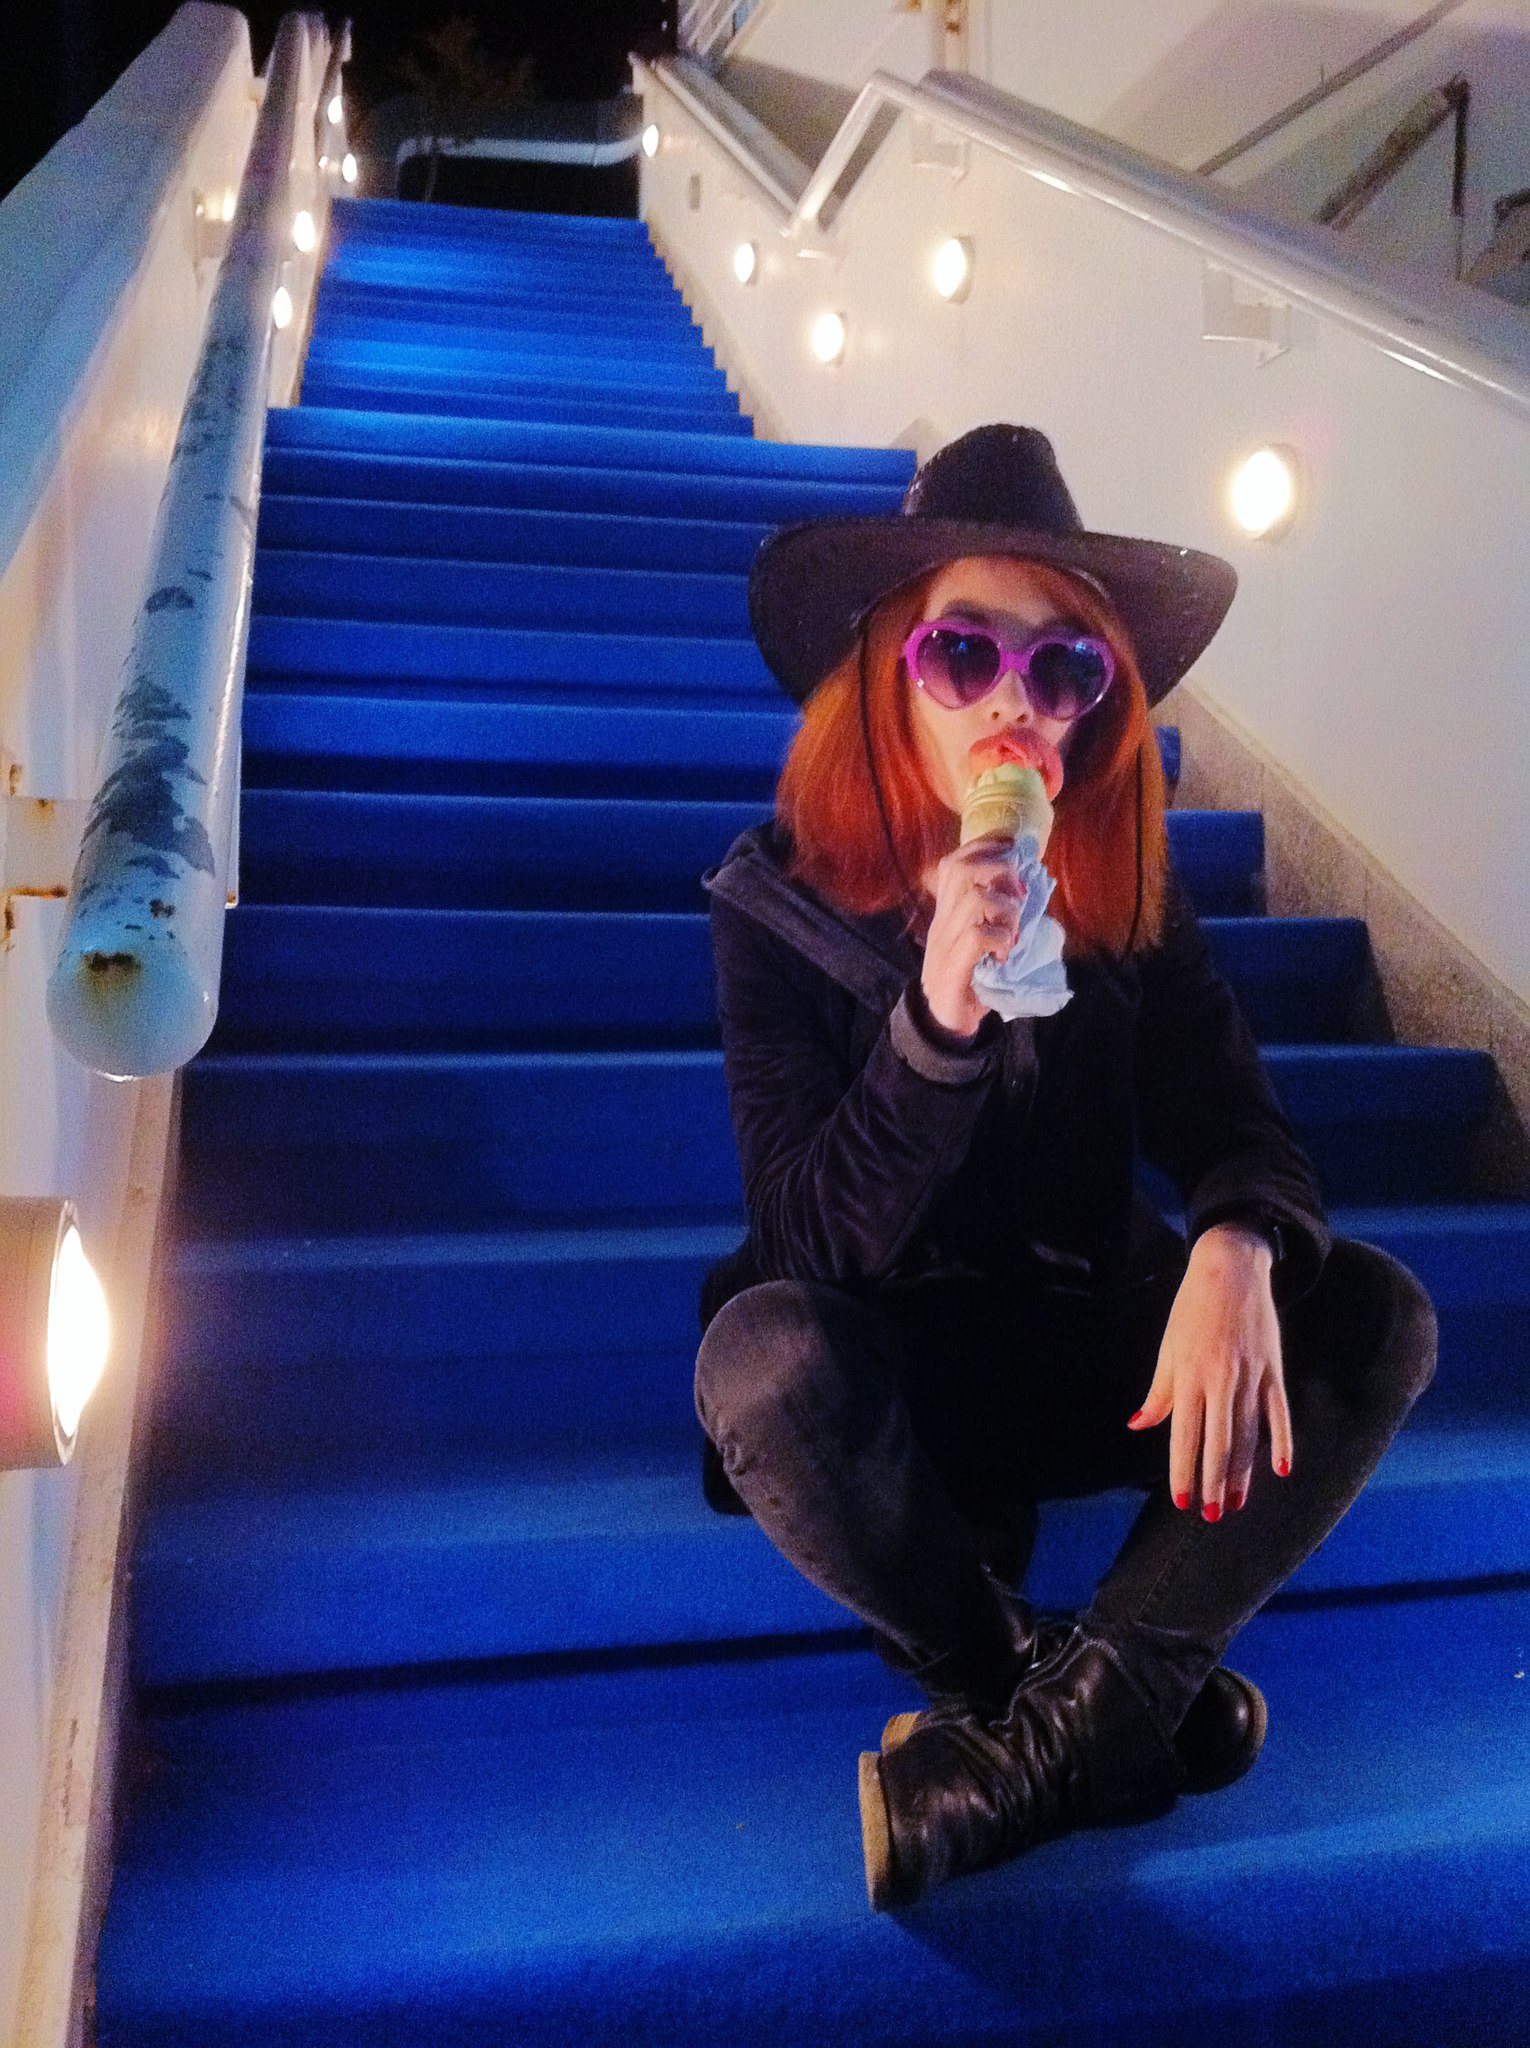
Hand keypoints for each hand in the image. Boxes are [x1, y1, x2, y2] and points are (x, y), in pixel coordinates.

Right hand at [920, 839, 1025, 1036]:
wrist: (943, 1021)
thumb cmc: (969, 978)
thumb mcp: (978, 941)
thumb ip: (993, 916)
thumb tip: (1024, 891)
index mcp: (945, 912)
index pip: (952, 864)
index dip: (982, 847)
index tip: (1010, 847)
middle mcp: (941, 922)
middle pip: (961, 872)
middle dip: (998, 871)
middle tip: (1018, 894)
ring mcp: (944, 944)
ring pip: (975, 900)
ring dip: (1005, 911)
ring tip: (1013, 932)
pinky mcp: (953, 968)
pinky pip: (977, 937)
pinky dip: (1000, 940)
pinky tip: (1005, 954)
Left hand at [1125, 1223, 1292, 1516]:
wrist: (1230, 1269)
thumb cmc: (1191, 1311)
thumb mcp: (1168, 1349)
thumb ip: (1158, 1393)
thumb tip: (1138, 1425)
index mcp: (1189, 1377)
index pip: (1185, 1435)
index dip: (1183, 1470)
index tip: (1183, 1500)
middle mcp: (1220, 1380)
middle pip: (1219, 1442)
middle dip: (1215, 1482)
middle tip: (1213, 1515)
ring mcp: (1251, 1375)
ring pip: (1248, 1434)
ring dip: (1244, 1473)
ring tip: (1238, 1502)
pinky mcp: (1274, 1368)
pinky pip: (1279, 1413)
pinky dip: (1283, 1442)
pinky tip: (1282, 1470)